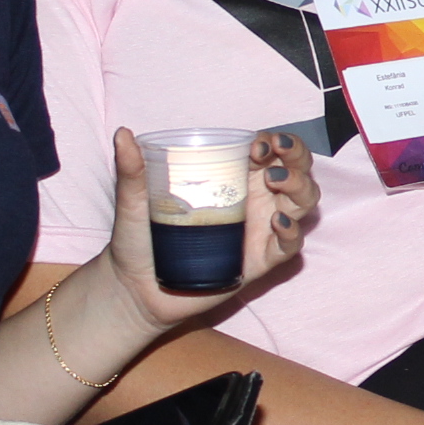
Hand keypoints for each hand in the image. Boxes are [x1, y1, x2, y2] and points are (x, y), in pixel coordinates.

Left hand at [104, 128, 315, 329]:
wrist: (134, 290)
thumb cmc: (137, 241)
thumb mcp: (134, 202)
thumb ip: (131, 171)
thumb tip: (122, 134)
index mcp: (233, 178)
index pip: (270, 150)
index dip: (276, 141)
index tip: (257, 145)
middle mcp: (254, 200)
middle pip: (296, 171)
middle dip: (297, 157)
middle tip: (275, 158)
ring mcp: (260, 230)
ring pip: (301, 203)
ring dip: (299, 187)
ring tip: (276, 183)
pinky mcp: (260, 261)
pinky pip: (289, 245)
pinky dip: (291, 231)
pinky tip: (277, 222)